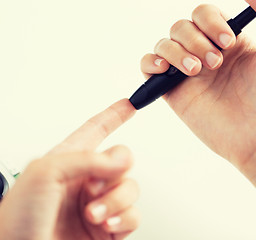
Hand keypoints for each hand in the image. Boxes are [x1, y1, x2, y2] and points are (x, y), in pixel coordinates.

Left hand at [0, 99, 139, 239]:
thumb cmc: (17, 220)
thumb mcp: (43, 174)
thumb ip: (83, 159)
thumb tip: (118, 158)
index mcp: (65, 161)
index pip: (94, 130)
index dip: (112, 116)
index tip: (129, 104)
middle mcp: (82, 181)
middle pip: (120, 161)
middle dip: (116, 170)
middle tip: (101, 181)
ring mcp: (95, 205)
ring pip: (130, 189)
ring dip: (116, 199)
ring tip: (94, 212)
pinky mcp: (106, 229)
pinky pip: (132, 216)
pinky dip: (125, 218)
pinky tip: (107, 223)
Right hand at [140, 4, 255, 183]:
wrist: (253, 136)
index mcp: (225, 40)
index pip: (203, 13)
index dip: (210, 22)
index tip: (227, 43)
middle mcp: (202, 52)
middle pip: (180, 27)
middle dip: (195, 41)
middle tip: (215, 64)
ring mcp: (183, 71)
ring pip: (163, 44)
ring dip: (176, 53)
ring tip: (196, 72)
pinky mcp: (169, 90)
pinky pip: (147, 66)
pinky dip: (150, 62)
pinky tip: (165, 69)